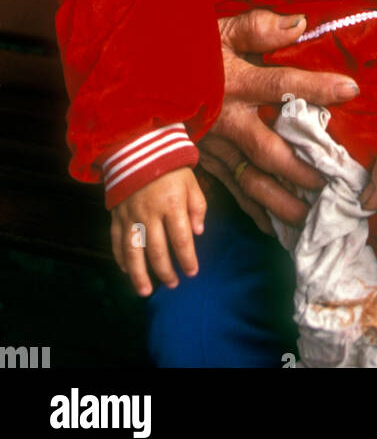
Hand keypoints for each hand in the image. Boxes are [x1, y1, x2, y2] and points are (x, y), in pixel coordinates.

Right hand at [110, 167, 205, 296]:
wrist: (140, 147)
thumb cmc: (171, 167)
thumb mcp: (192, 182)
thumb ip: (198, 207)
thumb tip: (198, 233)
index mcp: (172, 204)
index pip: (181, 239)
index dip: (188, 259)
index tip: (193, 272)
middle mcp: (150, 213)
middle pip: (157, 251)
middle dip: (166, 271)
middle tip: (174, 284)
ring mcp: (130, 215)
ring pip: (133, 252)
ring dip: (139, 275)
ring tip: (146, 291)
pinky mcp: (117, 214)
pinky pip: (116, 241)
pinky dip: (120, 258)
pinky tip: (126, 270)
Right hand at [198, 8, 359, 233]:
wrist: (142, 78)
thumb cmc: (190, 51)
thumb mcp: (222, 31)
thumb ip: (259, 28)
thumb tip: (299, 24)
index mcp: (235, 83)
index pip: (281, 84)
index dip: (316, 87)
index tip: (350, 89)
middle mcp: (227, 120)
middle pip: (269, 151)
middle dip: (302, 170)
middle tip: (333, 183)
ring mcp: (216, 147)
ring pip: (251, 182)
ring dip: (282, 203)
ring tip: (312, 217)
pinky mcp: (207, 163)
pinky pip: (233, 191)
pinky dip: (255, 211)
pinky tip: (276, 227)